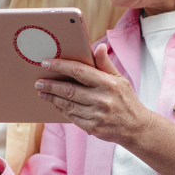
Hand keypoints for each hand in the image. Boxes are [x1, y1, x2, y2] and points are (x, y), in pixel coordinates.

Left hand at [35, 44, 155, 145]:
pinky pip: (72, 117)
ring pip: (68, 105)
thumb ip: (105, 64)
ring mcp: (97, 115)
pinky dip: (61, 110)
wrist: (137, 128)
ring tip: (42, 92)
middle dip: (50, 85)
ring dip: (52, 98)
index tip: (46, 63)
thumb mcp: (120, 79)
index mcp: (109, 83)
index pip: (80, 71)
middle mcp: (102, 99)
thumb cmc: (126, 100)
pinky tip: (54, 104)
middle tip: (38, 82)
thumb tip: (98, 47)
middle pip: (69, 90)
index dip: (61, 66)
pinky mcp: (93, 128)